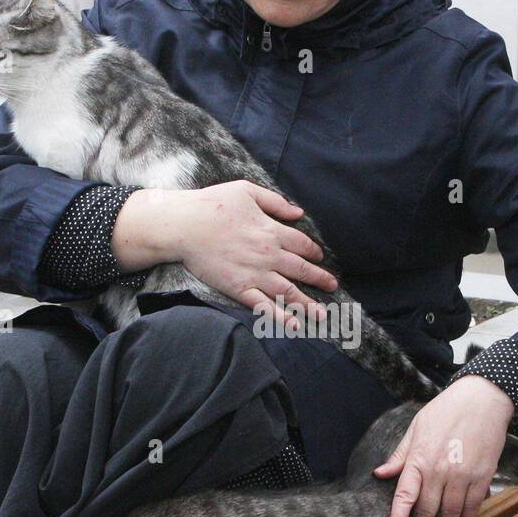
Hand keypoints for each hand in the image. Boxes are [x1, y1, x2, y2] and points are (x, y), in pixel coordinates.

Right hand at [112, 182, 337, 327]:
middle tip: (333, 286)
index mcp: (272, 230)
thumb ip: (275, 202)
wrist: (184, 226)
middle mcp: (269, 255)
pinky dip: (280, 316)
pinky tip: (294, 325)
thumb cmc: (212, 204)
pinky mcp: (238, 288)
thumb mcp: (246, 191)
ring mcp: (255, 274)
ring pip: (288, 291)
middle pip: (302, 270)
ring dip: (308, 304)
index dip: (313, 252)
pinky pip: (264, 305)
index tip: (319, 258)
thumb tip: (298, 212)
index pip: (302, 244)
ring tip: (322, 315)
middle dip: (320, 279)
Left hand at [372, 376, 514, 516]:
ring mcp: (462, 475)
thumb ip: (400, 455)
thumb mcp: (417, 428)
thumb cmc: (447, 410)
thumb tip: (380, 473)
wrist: (483, 399)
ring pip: (452, 514)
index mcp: (419, 459)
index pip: (404, 497)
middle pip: (428, 512)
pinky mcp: (482, 476)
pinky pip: (473, 506)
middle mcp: (439, 471)